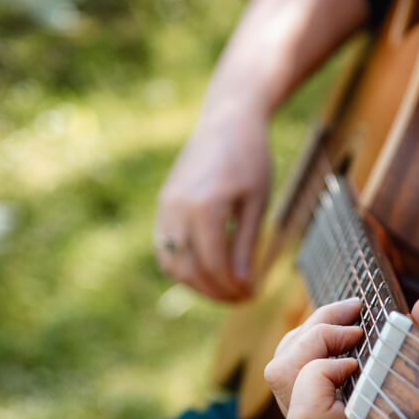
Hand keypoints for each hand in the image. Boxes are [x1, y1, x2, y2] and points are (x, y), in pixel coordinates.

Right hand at [154, 102, 271, 300]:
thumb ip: (246, 246)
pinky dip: (181, 266)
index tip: (252, 295)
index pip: (214, 266)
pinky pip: (164, 248)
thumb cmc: (250, 158)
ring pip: (172, 263)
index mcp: (205, 208)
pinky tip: (205, 270)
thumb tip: (242, 285)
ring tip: (223, 288)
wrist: (227, 120)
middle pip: (190, 270)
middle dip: (215, 291)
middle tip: (240, 298)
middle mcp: (178, 210)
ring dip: (195, 283)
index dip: (232, 287)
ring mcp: (165, 207)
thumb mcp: (256, 203)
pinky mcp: (163, 205)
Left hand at [263, 295, 418, 418]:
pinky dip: (311, 348)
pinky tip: (341, 336)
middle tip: (355, 318)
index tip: (357, 361)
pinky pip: (290, 378)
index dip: (322, 376)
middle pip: (282, 378)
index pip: (307, 414)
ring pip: (279, 374)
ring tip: (348, 317)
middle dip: (315, 335)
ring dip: (309, 335)